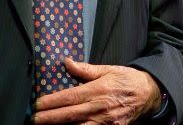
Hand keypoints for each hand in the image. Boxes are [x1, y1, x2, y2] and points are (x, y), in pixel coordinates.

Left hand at [31, 58, 161, 123]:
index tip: (37, 104)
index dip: (51, 102)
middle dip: (49, 119)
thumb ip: (85, 69)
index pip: (69, 97)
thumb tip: (66, 62)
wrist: (149, 94)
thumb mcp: (107, 69)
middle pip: (69, 115)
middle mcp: (100, 107)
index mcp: (98, 90)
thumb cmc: (126, 80)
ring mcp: (106, 122)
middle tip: (33, 119)